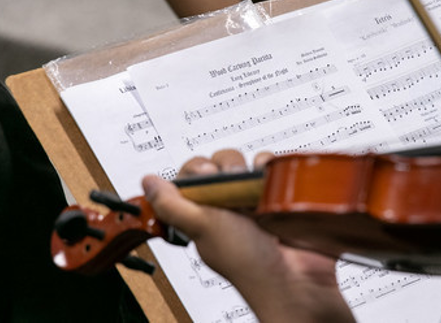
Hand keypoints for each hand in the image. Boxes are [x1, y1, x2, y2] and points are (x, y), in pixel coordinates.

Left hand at [142, 149, 354, 321]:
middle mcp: (226, 206)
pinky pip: (270, 168)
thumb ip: (172, 204)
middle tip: (232, 184)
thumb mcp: (202, 228)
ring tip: (253, 189)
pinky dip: (270, 168)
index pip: (191, 175)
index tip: (206, 176)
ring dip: (248, 168)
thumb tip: (147, 182)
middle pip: (219, 164)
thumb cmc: (247, 261)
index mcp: (203, 214)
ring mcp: (252, 201)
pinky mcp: (276, 197)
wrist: (293, 277)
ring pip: (244, 163)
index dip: (196, 169)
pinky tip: (269, 183)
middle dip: (226, 167)